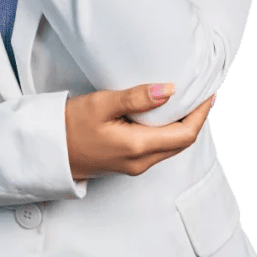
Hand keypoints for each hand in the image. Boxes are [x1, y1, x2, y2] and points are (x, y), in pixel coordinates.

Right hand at [65, 84, 215, 180]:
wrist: (48, 151)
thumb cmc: (69, 126)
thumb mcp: (101, 104)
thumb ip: (136, 97)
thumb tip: (169, 90)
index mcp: (138, 147)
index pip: (186, 134)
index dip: (201, 114)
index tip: (208, 93)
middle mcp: (141, 162)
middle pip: (182, 142)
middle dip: (196, 119)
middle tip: (201, 94)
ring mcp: (135, 166)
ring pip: (171, 146)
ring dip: (183, 126)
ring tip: (187, 101)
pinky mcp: (128, 164)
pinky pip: (158, 148)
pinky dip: (168, 132)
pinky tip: (164, 115)